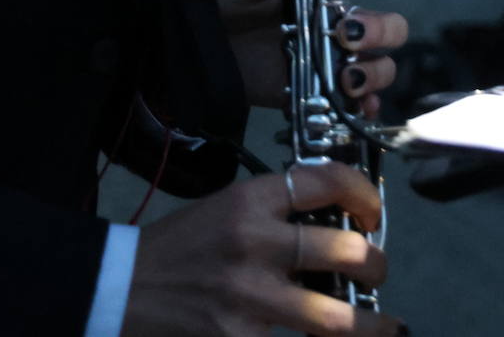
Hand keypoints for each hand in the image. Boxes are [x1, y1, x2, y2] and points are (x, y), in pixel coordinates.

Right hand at [122, 162, 407, 335]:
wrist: (122, 287)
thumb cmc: (180, 247)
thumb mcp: (225, 209)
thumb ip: (275, 214)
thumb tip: (334, 227)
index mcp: (250, 199)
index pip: (326, 181)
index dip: (364, 194)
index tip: (372, 214)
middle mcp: (255, 243)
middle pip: (346, 252)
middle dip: (375, 266)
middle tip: (375, 271)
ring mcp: (250, 298)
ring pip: (337, 318)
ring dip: (369, 324)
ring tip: (381, 325)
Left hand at [214, 0, 408, 114]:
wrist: (202, 46)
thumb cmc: (228, 5)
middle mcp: (334, 21)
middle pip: (387, 24)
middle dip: (379, 28)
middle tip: (345, 33)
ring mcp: (331, 58)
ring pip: (380, 65)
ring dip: (374, 71)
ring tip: (347, 77)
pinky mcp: (319, 92)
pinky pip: (357, 105)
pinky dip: (365, 107)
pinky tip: (356, 105)